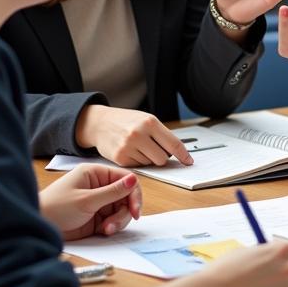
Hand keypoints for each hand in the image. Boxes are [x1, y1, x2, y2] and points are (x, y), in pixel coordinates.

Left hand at [39, 164, 142, 240]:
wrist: (38, 226)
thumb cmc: (55, 208)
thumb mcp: (86, 200)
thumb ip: (112, 191)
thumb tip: (133, 179)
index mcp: (96, 174)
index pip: (126, 179)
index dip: (133, 194)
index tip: (135, 211)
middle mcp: (100, 186)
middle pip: (126, 197)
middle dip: (124, 212)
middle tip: (114, 225)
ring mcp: (99, 202)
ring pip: (121, 210)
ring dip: (118, 221)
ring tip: (105, 230)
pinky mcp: (97, 216)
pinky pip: (114, 220)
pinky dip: (112, 227)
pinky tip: (102, 231)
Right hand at [76, 105, 193, 166]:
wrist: (99, 123)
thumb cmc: (126, 121)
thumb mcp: (146, 119)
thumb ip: (161, 134)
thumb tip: (178, 152)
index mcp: (149, 122)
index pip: (173, 144)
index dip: (183, 155)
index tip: (188, 161)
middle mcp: (139, 134)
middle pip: (163, 158)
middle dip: (162, 156)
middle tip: (154, 148)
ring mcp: (128, 147)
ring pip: (151, 164)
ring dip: (148, 158)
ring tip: (138, 146)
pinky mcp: (120, 158)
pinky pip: (139, 167)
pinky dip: (138, 161)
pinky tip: (131, 151)